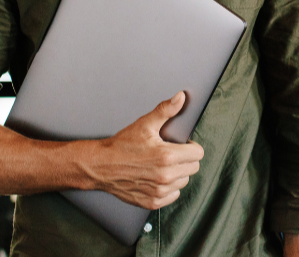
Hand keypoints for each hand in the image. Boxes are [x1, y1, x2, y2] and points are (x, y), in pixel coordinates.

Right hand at [86, 92, 204, 209]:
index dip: (191, 146)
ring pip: (183, 182)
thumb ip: (165, 110)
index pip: (198, 154)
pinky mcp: (153, 202)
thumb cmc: (122, 145)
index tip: (182, 145)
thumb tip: (180, 97)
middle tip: (171, 153)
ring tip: (162, 165)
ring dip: (177, 174)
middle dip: (185, 159)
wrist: (101, 165)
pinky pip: (173, 195)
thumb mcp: (144, 124)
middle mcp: (165, 176)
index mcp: (167, 156)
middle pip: (193, 168)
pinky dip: (168, 188)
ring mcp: (159, 191)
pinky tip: (157, 178)